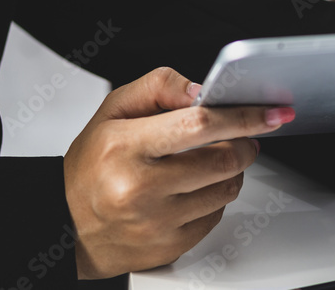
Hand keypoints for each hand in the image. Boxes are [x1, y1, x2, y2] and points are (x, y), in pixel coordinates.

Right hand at [63, 67, 293, 278]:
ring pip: (226, 189)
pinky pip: (216, 216)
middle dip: (244, 144)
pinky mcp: (168, 247)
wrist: (64, 225)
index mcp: (124, 147)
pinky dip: (215, 198)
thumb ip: (159, 87)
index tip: (270, 113)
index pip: (200, 125)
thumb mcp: (112, 111)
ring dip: (231, 171)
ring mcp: (155, 222)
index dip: (243, 117)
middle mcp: (139, 188)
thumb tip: (202, 91)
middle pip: (223, 160)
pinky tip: (193, 190)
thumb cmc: (91, 165)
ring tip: (211, 162)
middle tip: (242, 137)